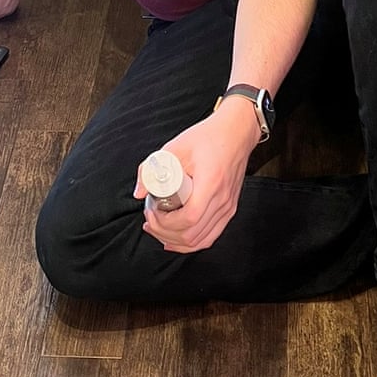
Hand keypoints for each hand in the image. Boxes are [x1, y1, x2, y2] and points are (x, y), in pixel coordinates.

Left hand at [134, 104, 260, 253]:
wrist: (236, 133)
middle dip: (164, 233)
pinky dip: (191, 242)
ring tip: (158, 230)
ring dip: (176, 241)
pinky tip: (176, 240)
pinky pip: (210, 236)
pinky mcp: (229, 210)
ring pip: (201, 240)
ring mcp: (227, 207)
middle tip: (149, 220)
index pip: (189, 218)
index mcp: (210, 184)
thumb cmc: (208, 138)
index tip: (151, 212)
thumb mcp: (175, 148)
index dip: (165, 223)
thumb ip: (153, 168)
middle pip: (192, 234)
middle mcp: (222, 200)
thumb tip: (139, 192)